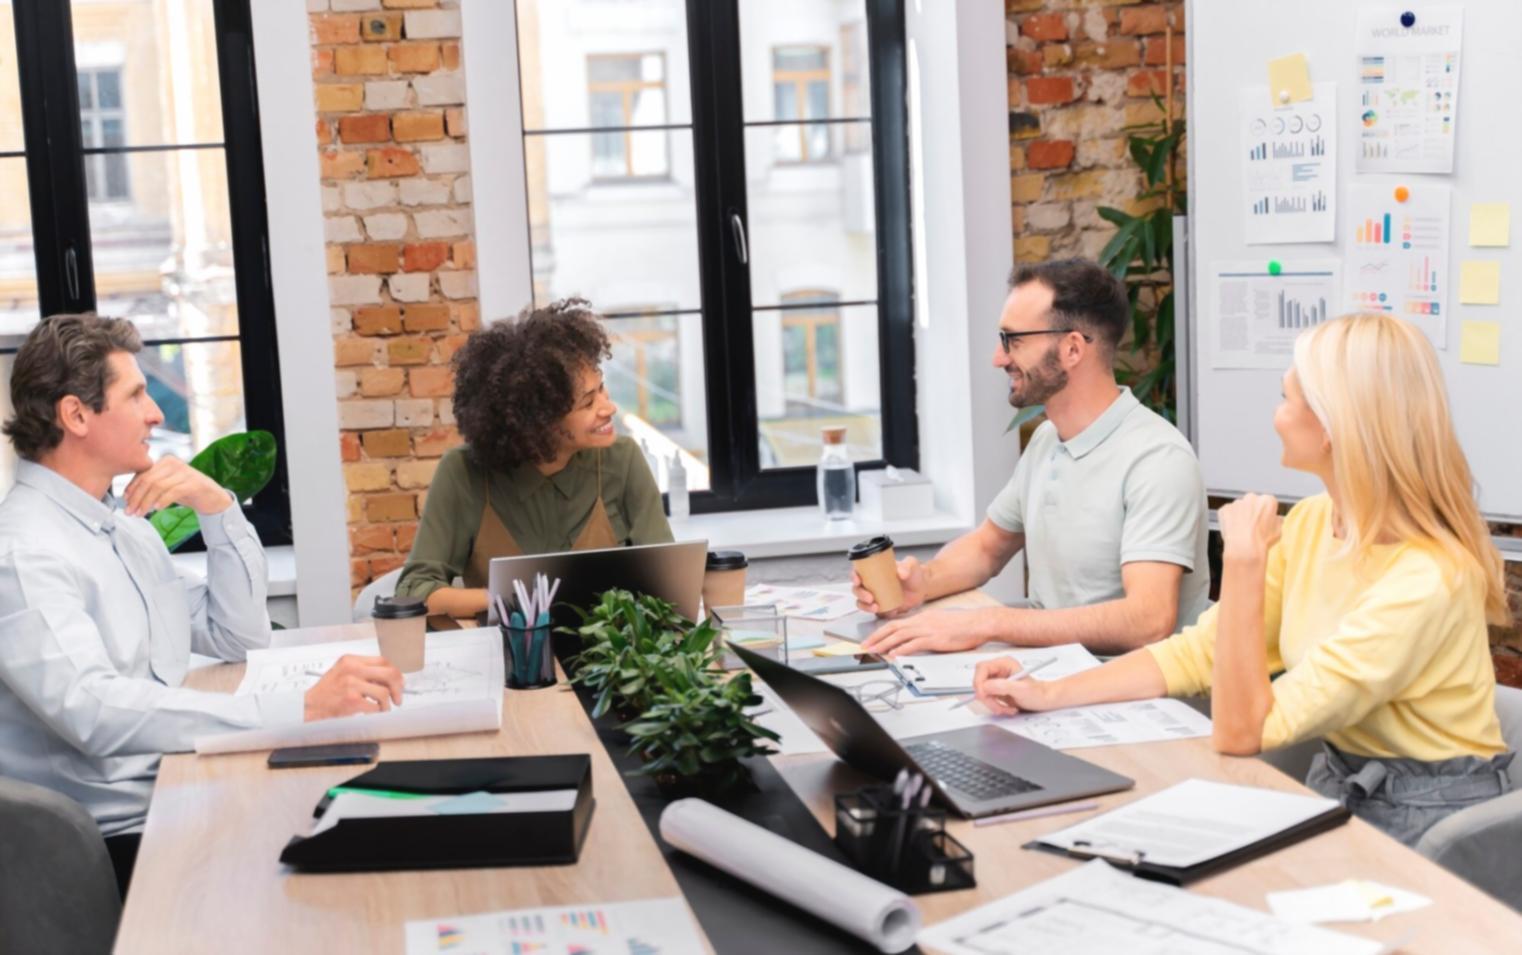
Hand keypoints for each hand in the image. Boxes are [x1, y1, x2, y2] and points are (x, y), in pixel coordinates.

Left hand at [123, 456, 230, 516]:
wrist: (212, 498)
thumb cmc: (187, 492)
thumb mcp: (167, 486)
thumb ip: (151, 485)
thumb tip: (127, 496)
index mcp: (165, 461)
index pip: (142, 474)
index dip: (132, 489)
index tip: (126, 502)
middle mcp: (174, 463)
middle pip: (148, 480)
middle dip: (136, 498)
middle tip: (130, 512)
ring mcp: (185, 472)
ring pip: (158, 486)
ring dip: (146, 502)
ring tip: (140, 514)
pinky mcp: (194, 483)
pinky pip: (173, 491)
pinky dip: (163, 501)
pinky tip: (157, 509)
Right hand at [303, 654, 404, 720]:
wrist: (308, 707)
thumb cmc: (326, 693)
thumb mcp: (342, 673)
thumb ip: (363, 672)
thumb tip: (388, 679)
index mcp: (350, 660)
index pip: (383, 661)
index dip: (395, 673)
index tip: (398, 683)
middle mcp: (352, 669)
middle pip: (389, 673)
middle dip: (398, 687)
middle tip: (398, 698)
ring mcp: (351, 684)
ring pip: (384, 692)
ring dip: (387, 704)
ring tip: (383, 708)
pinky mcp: (352, 700)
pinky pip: (375, 706)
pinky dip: (377, 711)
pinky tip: (372, 712)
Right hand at [851, 557, 927, 616]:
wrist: (922, 588)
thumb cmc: (914, 573)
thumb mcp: (911, 565)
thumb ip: (907, 566)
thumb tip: (901, 573)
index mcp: (874, 571)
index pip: (858, 572)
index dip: (854, 576)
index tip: (857, 580)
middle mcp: (871, 584)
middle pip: (857, 589)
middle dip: (860, 594)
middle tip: (869, 597)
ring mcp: (875, 596)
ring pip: (862, 602)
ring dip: (865, 606)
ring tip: (875, 607)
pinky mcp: (882, 607)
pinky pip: (874, 612)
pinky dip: (878, 613)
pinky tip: (887, 612)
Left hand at [859, 607, 989, 656]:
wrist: (978, 623)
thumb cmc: (964, 624)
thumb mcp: (940, 622)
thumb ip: (927, 628)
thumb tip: (917, 636)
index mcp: (922, 617)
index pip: (896, 623)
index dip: (881, 631)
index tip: (872, 638)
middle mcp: (922, 621)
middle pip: (892, 627)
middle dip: (876, 637)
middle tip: (864, 645)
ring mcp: (927, 629)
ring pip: (899, 635)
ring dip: (884, 644)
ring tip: (873, 650)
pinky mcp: (935, 639)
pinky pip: (914, 644)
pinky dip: (902, 649)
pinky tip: (894, 654)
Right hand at [973, 657, 1058, 715]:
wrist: (1044, 700)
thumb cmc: (1037, 693)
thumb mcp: (1021, 690)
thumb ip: (1002, 686)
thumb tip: (985, 686)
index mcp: (1004, 663)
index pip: (982, 668)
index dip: (979, 682)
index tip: (983, 695)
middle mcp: (999, 670)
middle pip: (979, 681)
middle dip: (986, 697)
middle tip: (997, 706)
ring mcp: (997, 680)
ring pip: (982, 692)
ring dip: (991, 704)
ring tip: (1005, 709)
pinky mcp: (996, 690)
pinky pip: (987, 699)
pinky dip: (994, 706)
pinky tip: (1006, 708)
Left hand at [1218, 493, 1281, 562]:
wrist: (1244, 548)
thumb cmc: (1262, 541)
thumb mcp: (1278, 531)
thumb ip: (1277, 521)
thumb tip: (1277, 519)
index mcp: (1268, 500)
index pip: (1267, 503)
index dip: (1266, 513)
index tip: (1264, 520)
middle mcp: (1252, 498)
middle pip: (1253, 502)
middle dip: (1252, 511)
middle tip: (1252, 525)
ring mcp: (1237, 502)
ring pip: (1240, 507)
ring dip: (1240, 515)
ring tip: (1242, 530)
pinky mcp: (1225, 509)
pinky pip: (1228, 513)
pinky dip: (1229, 519)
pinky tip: (1233, 530)